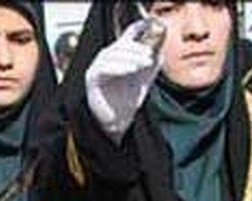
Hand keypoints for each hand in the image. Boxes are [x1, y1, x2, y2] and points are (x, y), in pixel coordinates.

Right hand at [85, 20, 161, 143]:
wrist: (119, 119)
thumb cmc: (129, 98)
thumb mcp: (146, 75)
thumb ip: (152, 60)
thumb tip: (159, 47)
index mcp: (120, 55)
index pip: (128, 36)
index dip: (139, 30)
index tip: (152, 32)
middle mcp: (107, 59)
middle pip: (120, 44)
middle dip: (137, 49)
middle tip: (149, 57)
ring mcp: (98, 68)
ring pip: (111, 54)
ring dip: (130, 57)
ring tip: (143, 64)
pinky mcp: (92, 79)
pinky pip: (103, 68)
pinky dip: (118, 67)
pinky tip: (131, 69)